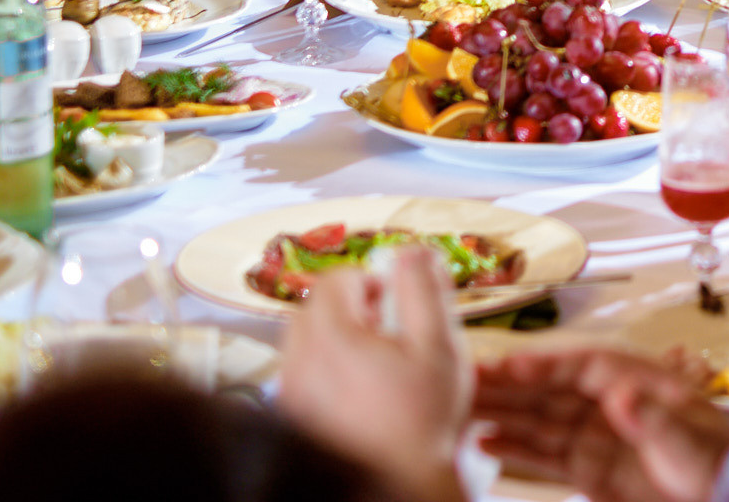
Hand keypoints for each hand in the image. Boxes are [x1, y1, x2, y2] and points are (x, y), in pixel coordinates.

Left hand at [279, 247, 470, 501]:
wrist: (394, 482)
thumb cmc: (422, 420)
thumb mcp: (439, 346)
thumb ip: (424, 288)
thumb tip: (413, 249)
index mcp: (331, 336)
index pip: (337, 279)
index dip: (373, 282)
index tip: (398, 307)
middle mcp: (298, 360)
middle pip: (316, 307)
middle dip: (352, 309)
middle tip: (390, 334)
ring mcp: (289, 390)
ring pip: (305, 340)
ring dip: (338, 338)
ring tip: (376, 364)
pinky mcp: (289, 415)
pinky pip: (301, 372)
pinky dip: (325, 369)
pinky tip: (360, 391)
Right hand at [470, 347, 728, 501]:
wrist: (725, 500)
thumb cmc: (719, 468)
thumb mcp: (691, 445)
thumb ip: (655, 422)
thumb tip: (620, 395)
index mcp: (643, 383)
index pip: (586, 366)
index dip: (547, 363)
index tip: (510, 365)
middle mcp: (613, 405)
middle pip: (554, 387)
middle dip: (511, 383)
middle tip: (465, 379)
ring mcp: (599, 436)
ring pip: (541, 419)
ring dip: (503, 412)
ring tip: (461, 407)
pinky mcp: (589, 469)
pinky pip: (545, 454)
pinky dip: (514, 448)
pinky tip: (484, 442)